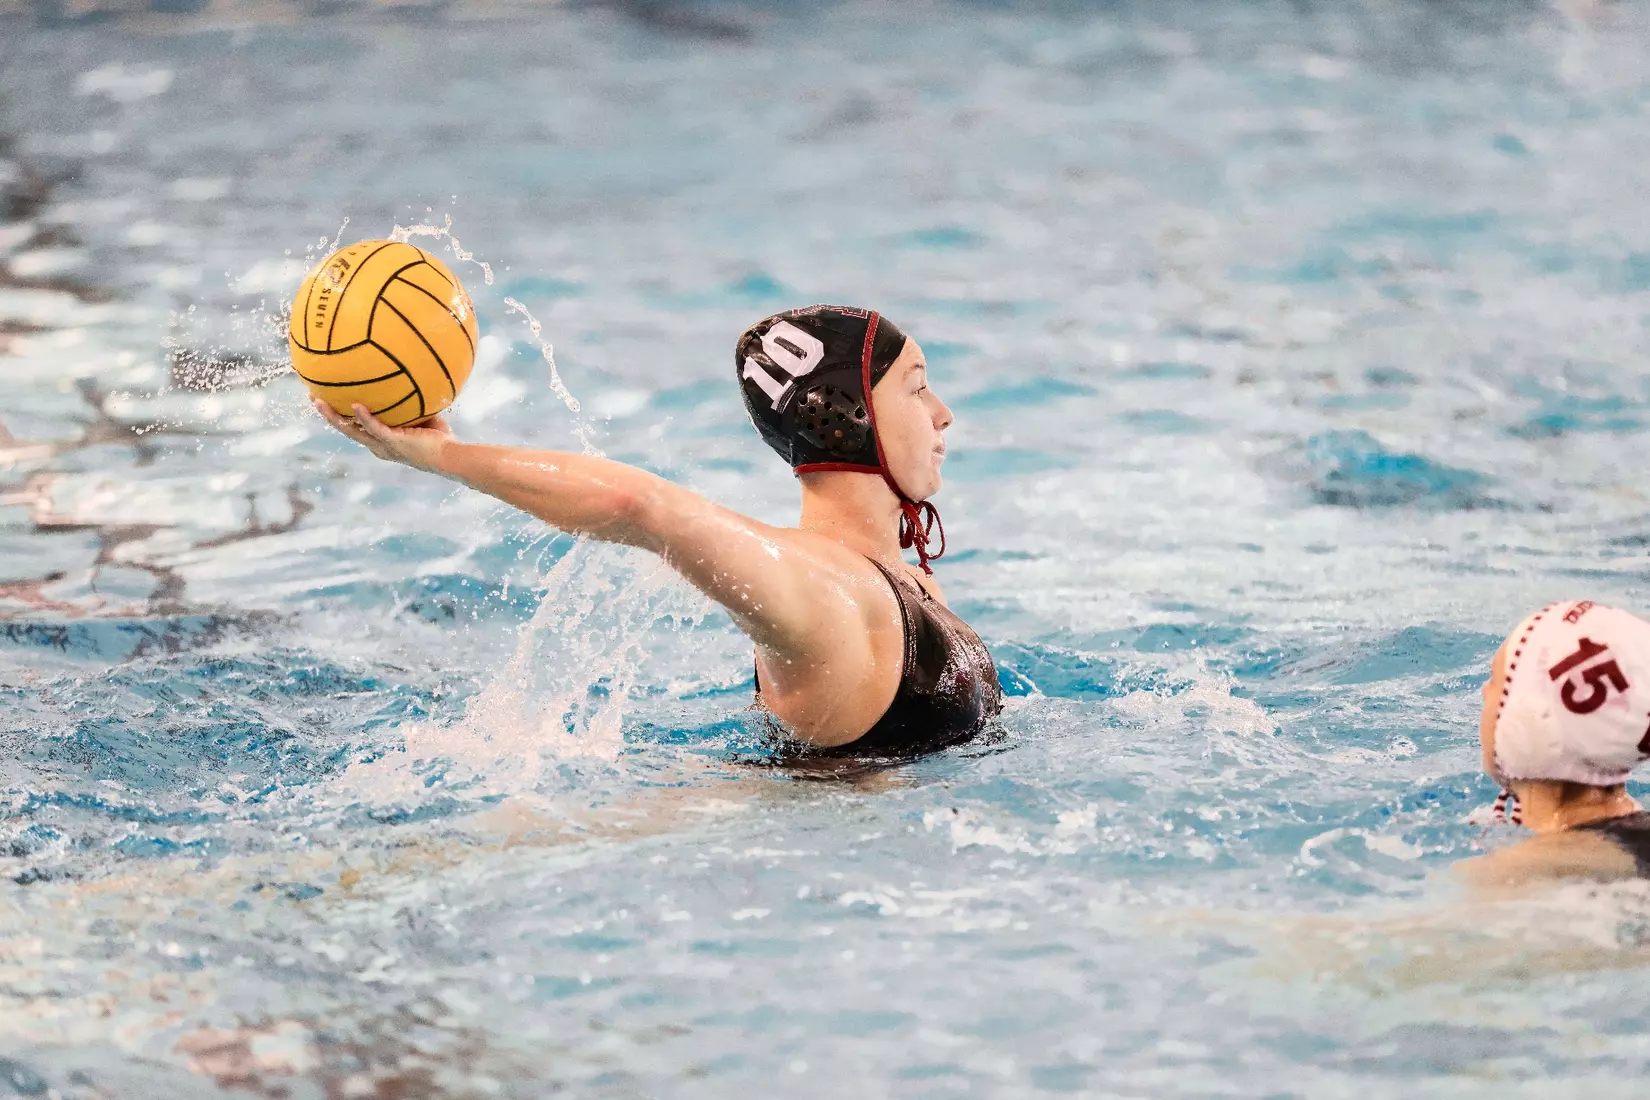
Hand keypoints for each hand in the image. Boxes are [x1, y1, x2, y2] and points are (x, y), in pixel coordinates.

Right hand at [311, 398, 455, 474]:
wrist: (449, 456)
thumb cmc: (441, 439)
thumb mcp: (423, 416)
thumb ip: (412, 402)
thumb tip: (412, 377)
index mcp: (381, 441)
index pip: (356, 429)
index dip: (341, 416)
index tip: (328, 402)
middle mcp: (378, 446)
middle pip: (346, 430)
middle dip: (328, 414)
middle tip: (313, 399)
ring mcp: (383, 445)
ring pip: (352, 431)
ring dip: (334, 416)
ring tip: (319, 401)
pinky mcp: (393, 442)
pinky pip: (375, 427)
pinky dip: (364, 417)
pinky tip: (354, 404)